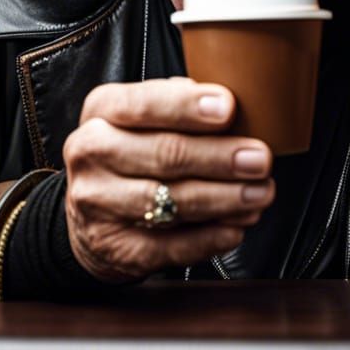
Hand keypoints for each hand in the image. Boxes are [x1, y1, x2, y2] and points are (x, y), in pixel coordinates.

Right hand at [62, 77, 274, 283]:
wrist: (88, 210)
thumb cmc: (131, 148)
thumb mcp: (140, 115)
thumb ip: (178, 102)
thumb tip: (232, 102)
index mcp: (102, 110)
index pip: (144, 104)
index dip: (187, 106)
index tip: (228, 107)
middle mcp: (92, 153)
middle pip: (164, 154)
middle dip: (220, 157)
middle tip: (260, 159)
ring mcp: (98, 203)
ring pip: (170, 201)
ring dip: (224, 199)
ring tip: (260, 193)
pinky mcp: (114, 247)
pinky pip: (170, 246)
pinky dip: (209, 238)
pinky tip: (236, 227)